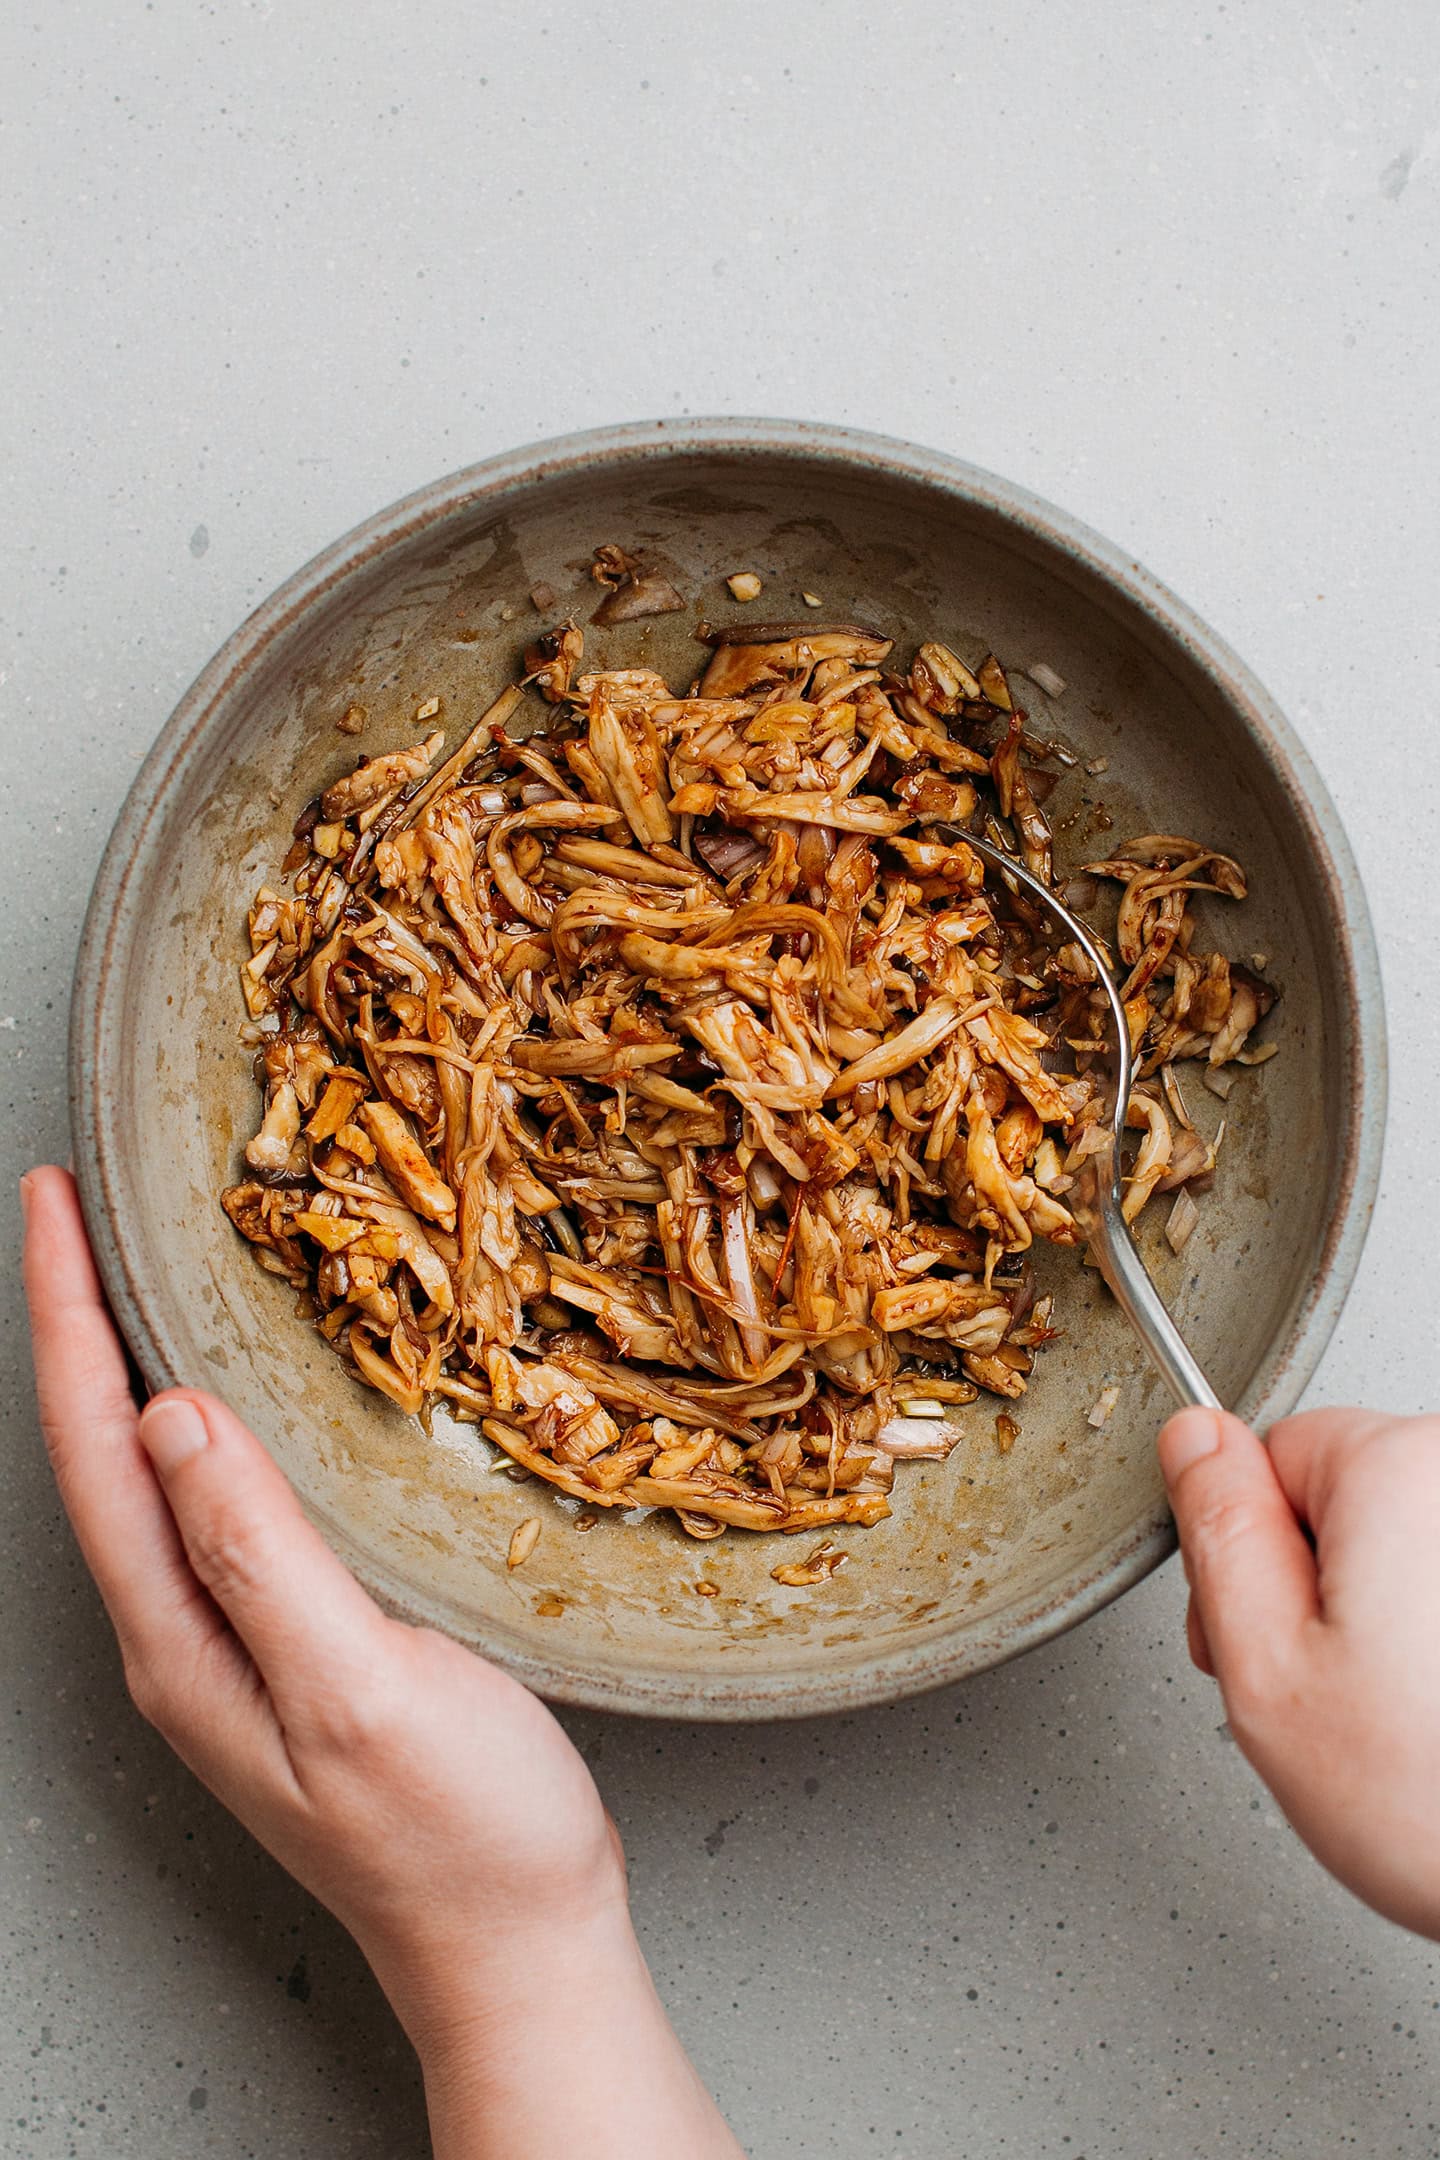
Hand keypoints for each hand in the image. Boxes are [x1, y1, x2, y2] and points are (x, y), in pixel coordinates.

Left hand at [22, 1167, 744, 2158]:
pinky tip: (241, 1395)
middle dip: (81, 1323)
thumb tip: (171, 1418)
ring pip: (156, 1477)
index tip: (52, 1202)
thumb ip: (261, 1557)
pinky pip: (221, 1505)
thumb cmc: (458, 1832)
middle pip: (103, 1455)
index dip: (68, 1317)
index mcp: (182, 1642)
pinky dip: (212, 1419)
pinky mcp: (291, 1645)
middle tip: (81, 1208)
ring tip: (135, 1271)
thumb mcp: (360, 1689)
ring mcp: (233, 1647)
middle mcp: (185, 1639)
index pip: (94, 1451)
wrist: (515, 1939)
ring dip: (135, 1364)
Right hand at [1158, 1403, 1439, 1938]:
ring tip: (1406, 1721)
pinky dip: (1435, 1642)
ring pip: (1407, 1549)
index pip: (1272, 1456)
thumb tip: (1194, 1439)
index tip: (1277, 1641)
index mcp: (1402, 1470)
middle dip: (1321, 1591)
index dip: (1248, 1558)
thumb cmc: (1438, 1807)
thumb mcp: (1268, 1671)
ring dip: (1390, 1624)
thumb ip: (1219, 1533)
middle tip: (1339, 1696)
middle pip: (1348, 1497)